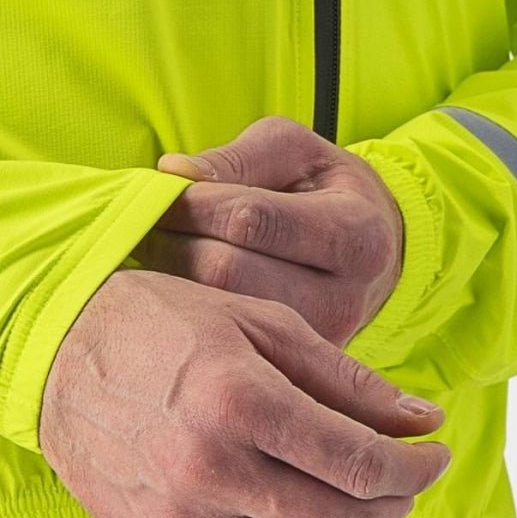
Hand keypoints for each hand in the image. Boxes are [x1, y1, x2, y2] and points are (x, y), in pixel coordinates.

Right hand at [37, 267, 448, 517]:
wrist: (54, 351)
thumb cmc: (159, 323)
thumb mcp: (257, 323)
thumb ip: (345, 378)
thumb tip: (422, 422)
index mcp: (240, 401)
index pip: (365, 465)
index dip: (417, 466)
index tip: (431, 452)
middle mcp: (209, 470)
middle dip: (395, 505)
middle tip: (399, 477)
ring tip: (347, 499)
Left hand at [132, 115, 404, 346]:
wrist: (372, 252)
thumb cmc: (321, 190)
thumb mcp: (294, 152)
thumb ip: (238, 158)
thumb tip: (174, 172)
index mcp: (354, 233)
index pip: (249, 219)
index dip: (192, 202)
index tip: (160, 189)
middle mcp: (343, 296)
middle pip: (226, 271)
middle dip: (174, 240)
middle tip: (144, 223)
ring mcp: (317, 339)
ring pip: (216, 308)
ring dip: (171, 275)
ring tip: (155, 249)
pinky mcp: (290, 365)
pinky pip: (223, 337)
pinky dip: (187, 306)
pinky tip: (173, 284)